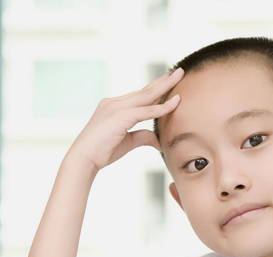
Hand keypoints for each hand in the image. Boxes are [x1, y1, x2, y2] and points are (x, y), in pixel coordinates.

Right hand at [66, 68, 183, 170]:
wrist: (83, 159)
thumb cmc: (102, 152)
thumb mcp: (128, 142)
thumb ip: (143, 137)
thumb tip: (159, 141)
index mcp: (115, 106)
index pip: (140, 95)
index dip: (156, 88)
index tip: (169, 80)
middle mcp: (115, 103)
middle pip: (145, 90)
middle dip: (163, 80)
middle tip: (179, 70)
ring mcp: (117, 107)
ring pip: (147, 94)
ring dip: (165, 85)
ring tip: (179, 75)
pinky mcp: (120, 116)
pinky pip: (146, 110)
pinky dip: (162, 107)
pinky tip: (176, 101)